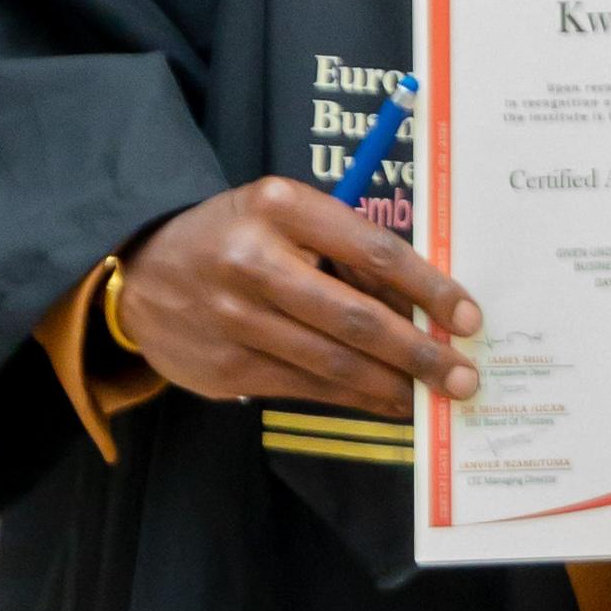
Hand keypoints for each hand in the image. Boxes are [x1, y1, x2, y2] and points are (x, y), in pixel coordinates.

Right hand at [111, 182, 480, 420]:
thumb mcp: (284, 217)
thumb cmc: (236, 238)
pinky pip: (307, 388)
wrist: (142, 274)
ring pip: (334, 362)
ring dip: (393, 386)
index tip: (469, 317)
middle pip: (356, 317)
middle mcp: (254, 261)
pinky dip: (354, 399)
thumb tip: (425, 307)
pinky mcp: (227, 366)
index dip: (429, 288)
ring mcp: (236, 319)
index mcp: (279, 207)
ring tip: (434, 399)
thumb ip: (345, 251)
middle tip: (464, 377)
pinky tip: (387, 403)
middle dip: (420, 353)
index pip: (374, 251)